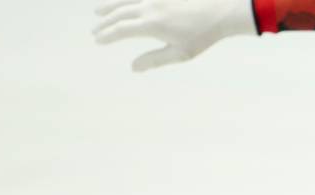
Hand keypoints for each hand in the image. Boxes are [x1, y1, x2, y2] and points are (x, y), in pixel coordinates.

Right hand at [93, 0, 257, 71]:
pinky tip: (120, 2)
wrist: (220, 10)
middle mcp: (149, 8)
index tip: (98, 41)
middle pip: (119, 14)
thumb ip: (154, 60)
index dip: (108, 36)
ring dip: (109, 6)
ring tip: (97, 12)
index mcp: (152, 25)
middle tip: (94, 31)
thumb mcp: (180, 53)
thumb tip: (133, 68)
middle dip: (105, 23)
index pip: (122, 30)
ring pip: (125, 0)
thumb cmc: (202, 36)